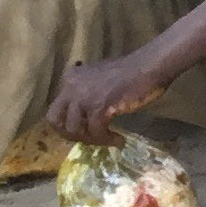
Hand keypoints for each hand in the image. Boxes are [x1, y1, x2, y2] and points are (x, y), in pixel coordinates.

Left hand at [48, 50, 169, 142]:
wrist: (150, 66)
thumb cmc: (132, 71)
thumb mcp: (100, 77)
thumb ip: (88, 91)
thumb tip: (85, 113)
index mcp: (70, 79)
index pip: (55, 109)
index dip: (67, 124)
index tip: (84, 131)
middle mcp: (71, 87)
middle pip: (56, 121)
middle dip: (71, 134)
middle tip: (91, 139)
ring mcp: (84, 97)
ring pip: (75, 129)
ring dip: (92, 139)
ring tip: (109, 140)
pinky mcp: (99, 107)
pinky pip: (96, 131)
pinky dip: (107, 139)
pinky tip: (119, 140)